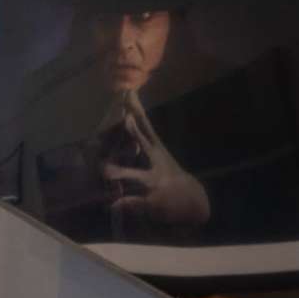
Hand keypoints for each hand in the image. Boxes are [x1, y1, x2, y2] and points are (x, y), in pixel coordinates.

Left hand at [100, 101, 207, 230]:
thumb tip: (127, 117)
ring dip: (121, 172)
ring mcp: (154, 182)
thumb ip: (141, 138)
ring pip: (136, 175)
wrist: (193, 204)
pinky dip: (122, 204)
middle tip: (125, 118)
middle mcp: (156, 163)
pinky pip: (133, 202)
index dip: (137, 110)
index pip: (145, 126)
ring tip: (105, 171)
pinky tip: (111, 205)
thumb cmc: (168, 177)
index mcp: (156, 150)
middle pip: (145, 144)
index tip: (128, 92)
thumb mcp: (158, 156)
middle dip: (135, 132)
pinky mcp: (152, 202)